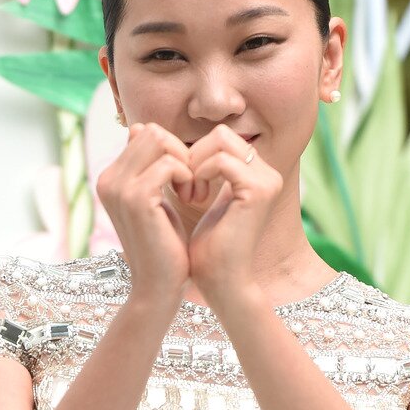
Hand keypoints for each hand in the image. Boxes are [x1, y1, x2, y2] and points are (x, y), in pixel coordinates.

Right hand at [96, 122, 194, 301]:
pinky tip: (192, 199)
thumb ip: (148, 167)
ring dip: (185, 162)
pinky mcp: (136, 198)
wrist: (158, 286)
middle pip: (152, 131)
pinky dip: (187, 176)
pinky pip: (169, 163)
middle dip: (180, 152)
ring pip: (160, 140)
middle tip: (192, 185)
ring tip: (192, 193)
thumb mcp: (155, 200)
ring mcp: (118, 187)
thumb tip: (141, 128)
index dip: (173, 151)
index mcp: (111, 178)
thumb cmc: (164, 246)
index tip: (185, 181)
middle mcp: (108, 179)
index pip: (145, 133)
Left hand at [186, 124, 283, 300]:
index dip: (192, 155)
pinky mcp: (259, 191)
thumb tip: (141, 128)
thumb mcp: (193, 194)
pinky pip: (221, 160)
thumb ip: (183, 162)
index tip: (181, 184)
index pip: (220, 138)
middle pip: (221, 134)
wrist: (220, 282)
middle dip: (192, 156)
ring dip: (194, 165)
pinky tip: (194, 197)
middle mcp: (267, 173)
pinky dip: (200, 174)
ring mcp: (267, 180)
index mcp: (256, 174)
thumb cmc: (206, 247)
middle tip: (183, 188)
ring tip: (188, 194)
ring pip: (221, 140)